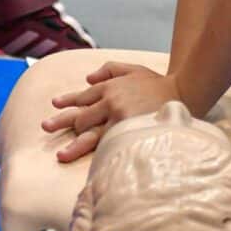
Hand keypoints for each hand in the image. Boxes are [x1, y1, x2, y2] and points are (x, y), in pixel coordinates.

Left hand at [42, 61, 181, 162]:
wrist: (184, 93)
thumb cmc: (159, 85)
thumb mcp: (134, 69)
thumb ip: (111, 69)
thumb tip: (88, 78)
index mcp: (111, 87)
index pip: (83, 96)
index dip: (68, 101)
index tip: (54, 106)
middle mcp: (111, 101)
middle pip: (82, 116)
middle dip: (65, 122)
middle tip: (46, 127)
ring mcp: (119, 118)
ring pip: (90, 133)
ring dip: (74, 145)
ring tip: (61, 155)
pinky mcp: (128, 131)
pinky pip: (108, 144)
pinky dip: (97, 152)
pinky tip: (88, 162)